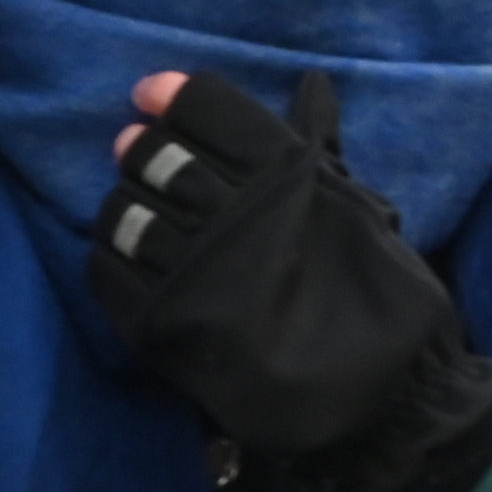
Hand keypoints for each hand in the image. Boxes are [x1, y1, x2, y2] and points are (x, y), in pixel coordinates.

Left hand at [90, 68, 491, 491]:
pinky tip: (133, 258)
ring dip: (127, 202)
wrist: (381, 404)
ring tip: (144, 212)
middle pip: (157, 155)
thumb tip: (311, 87)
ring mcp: (194, 271)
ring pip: (124, 210)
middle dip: (146, 147)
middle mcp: (235, 216)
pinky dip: (112, 254)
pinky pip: (107, 269)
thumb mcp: (364, 213)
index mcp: (288, 178)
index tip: (155, 96)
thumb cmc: (384, 301)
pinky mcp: (163, 324)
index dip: (174, 96)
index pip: (209, 110)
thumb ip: (321, 154)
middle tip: (145, 153)